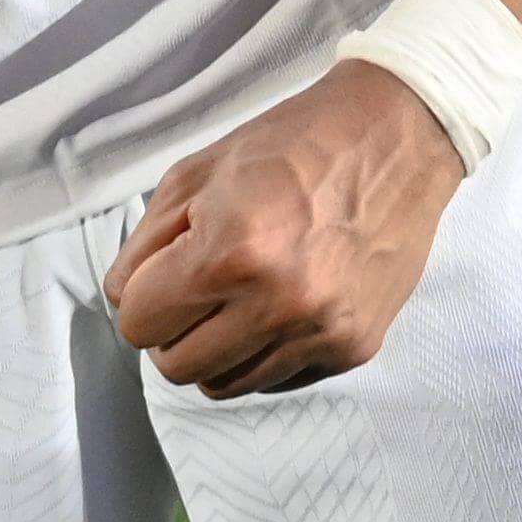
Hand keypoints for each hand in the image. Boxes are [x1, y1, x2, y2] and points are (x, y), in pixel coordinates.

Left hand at [102, 61, 464, 394]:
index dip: (141, 297)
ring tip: (237, 296)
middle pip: (176, 367)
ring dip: (216, 347)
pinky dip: (264, 351)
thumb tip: (125, 301)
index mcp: (229, 253)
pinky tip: (280, 303)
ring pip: (224, 385)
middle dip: (172, 331)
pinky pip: (277, 380)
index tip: (161, 275)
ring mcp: (320, 332)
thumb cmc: (293, 144)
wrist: (396, 136)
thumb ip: (144, 246)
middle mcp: (277, 304)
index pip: (138, 324)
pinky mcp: (353, 347)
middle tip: (193, 290)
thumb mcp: (196, 174)